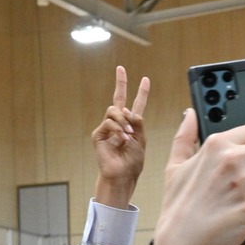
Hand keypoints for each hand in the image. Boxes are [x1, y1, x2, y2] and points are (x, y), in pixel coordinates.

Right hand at [91, 66, 151, 203]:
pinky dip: (117, 130)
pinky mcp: (98, 135)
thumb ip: (138, 122)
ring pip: (114, 110)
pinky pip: (108, 123)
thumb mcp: (142, 139)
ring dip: (123, 120)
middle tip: (121, 69)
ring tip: (129, 134)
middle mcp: (118, 124)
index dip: (141, 92)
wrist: (123, 175)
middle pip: (118, 98)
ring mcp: (107, 128)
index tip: (146, 79)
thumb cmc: (133, 161)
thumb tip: (127, 110)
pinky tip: (123, 139)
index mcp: (132, 125)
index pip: (136, 104)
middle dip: (120, 82)